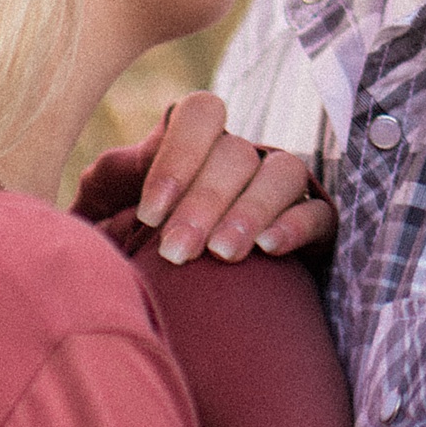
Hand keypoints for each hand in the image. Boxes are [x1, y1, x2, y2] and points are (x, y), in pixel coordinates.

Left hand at [82, 92, 335, 266]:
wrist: (182, 312)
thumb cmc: (133, 256)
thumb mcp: (108, 219)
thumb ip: (106, 192)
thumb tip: (105, 176)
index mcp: (196, 146)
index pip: (201, 114)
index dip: (179, 155)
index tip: (150, 214)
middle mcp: (242, 160)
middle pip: (236, 153)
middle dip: (205, 202)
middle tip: (177, 252)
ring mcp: (281, 191)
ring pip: (283, 173)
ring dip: (251, 210)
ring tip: (223, 254)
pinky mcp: (314, 229)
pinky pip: (320, 213)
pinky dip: (296, 225)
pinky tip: (269, 249)